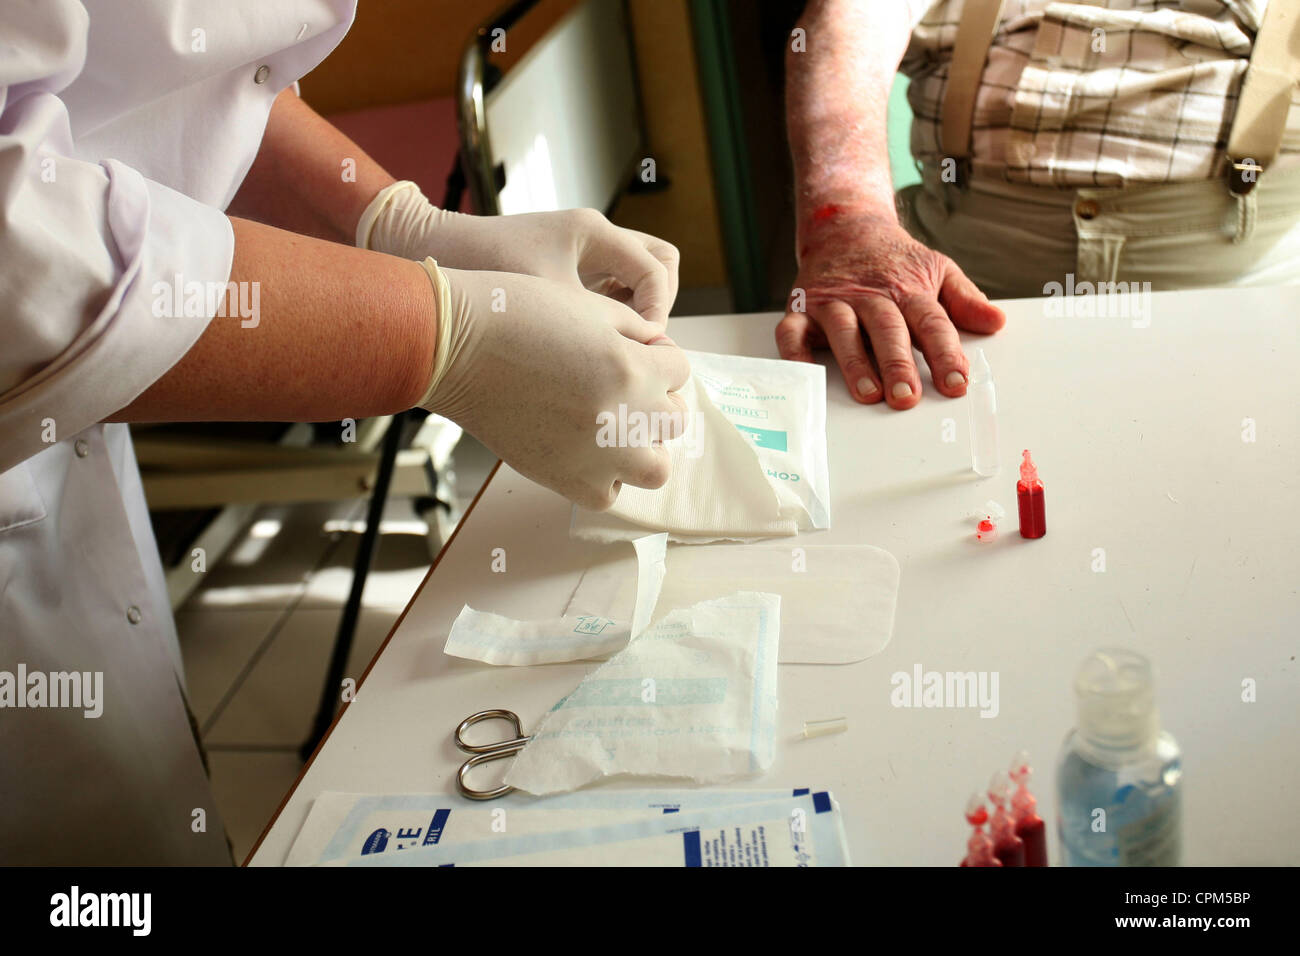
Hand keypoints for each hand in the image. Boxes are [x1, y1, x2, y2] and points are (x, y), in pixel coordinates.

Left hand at [362, 183, 678, 333]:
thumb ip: (594, 324)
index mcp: (593, 232)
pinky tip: (586, 343)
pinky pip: (606, 290)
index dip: (657, 310)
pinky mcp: (564, 271)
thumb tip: (637, 359)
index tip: (641, 345)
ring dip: (634, 311)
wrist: (432, 256)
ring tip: (613, 345)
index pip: (658, 269)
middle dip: (657, 303)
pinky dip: (609, 315)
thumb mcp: (543, 302)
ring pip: (633, 277)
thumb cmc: (481, 271)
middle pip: (659, 262)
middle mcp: (592, 236)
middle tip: (639, 342)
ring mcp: (580, 253)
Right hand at [419, 266, 689, 509]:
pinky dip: (605, 476)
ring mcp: (596, 456)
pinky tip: (585, 451)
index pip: (680, 370)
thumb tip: (658, 352)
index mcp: (632, 369)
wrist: (455, 347)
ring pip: (654, 468)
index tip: (632, 352)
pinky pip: (608, 494)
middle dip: (656, 400)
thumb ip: (635, 331)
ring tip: (614, 428)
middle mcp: (622, 418)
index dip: (658, 357)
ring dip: (643, 447)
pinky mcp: (564, 480)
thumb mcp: (588, 306)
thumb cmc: (515, 315)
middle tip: (623, 388)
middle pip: (674, 421)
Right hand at [776, 208, 1005, 408]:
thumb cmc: (894, 261)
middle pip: (887, 330)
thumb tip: (997, 322)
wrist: (845, 226)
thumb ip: (965, 299)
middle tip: (907, 396)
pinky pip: (792, 332)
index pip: (931, 323)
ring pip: (843, 332)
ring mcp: (833, 302)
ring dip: (854, 363)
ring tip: (868, 393)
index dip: (945, 353)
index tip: (956, 383)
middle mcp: (870, 296)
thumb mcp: (937, 269)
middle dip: (897, 364)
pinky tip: (806, 375)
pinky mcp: (802, 308)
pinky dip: (794, 354)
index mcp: (908, 290)